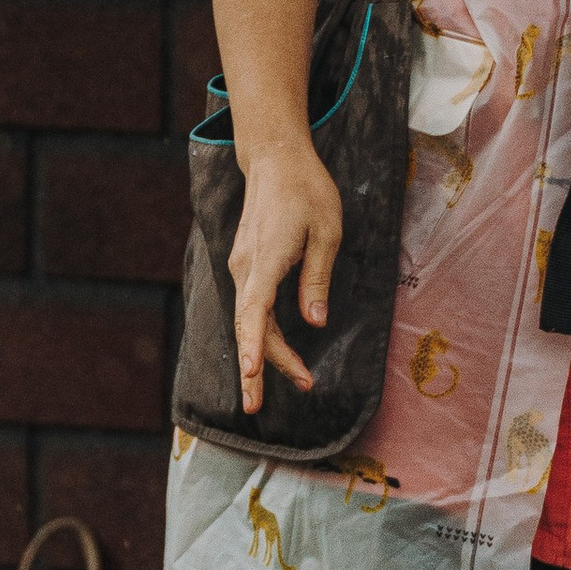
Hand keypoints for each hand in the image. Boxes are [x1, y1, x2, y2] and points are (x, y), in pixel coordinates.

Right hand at [228, 135, 339, 413]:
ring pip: (250, 320)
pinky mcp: (248, 266)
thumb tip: (315, 322)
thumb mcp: (327, 231)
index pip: (254, 310)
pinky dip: (262, 334)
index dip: (252, 345)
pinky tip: (276, 354)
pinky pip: (253, 307)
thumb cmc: (306, 191)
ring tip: (294, 382)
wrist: (275, 161)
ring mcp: (243, 267)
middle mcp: (246, 267)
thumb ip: (318, 277)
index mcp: (266, 258)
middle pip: (248, 326)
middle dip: (255, 368)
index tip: (250, 373)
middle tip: (259, 408)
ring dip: (264, 354)